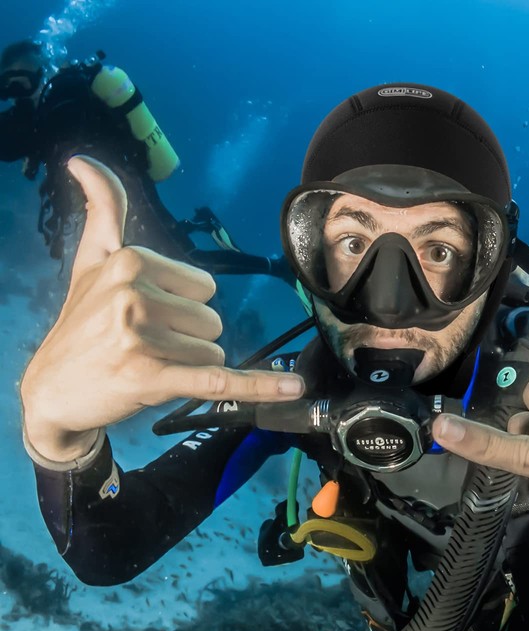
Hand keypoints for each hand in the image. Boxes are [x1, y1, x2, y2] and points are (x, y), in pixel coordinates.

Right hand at [20, 156, 304, 462]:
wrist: (50, 389)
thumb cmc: (79, 324)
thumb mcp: (90, 261)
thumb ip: (103, 211)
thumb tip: (85, 159)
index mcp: (131, 262)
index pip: (205, 288)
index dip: (181, 309)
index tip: (144, 318)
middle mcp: (136, 295)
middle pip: (212, 321)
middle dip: (186, 340)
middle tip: (143, 347)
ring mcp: (142, 337)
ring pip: (213, 353)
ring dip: (187, 367)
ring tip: (146, 366)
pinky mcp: (152, 377)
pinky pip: (220, 380)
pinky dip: (259, 386)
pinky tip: (293, 387)